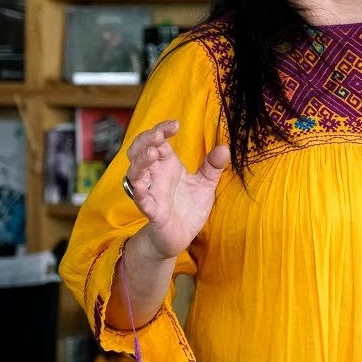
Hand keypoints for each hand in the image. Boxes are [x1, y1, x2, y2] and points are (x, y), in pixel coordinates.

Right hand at [124, 120, 228, 260]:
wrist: (181, 237)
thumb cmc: (189, 208)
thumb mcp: (205, 184)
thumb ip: (213, 167)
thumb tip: (225, 148)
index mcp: (167, 166)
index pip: (158, 141)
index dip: (161, 130)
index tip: (175, 125)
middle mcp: (155, 176)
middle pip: (140, 152)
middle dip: (145, 140)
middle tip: (158, 135)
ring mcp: (151, 193)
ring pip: (136, 173)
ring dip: (141, 162)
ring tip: (152, 152)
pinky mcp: (152, 211)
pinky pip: (142, 200)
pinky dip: (141, 192)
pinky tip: (143, 185)